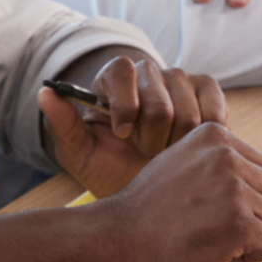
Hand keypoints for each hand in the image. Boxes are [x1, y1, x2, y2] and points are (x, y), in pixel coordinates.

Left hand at [42, 52, 229, 198]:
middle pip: (159, 101)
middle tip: (145, 155)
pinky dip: (205, 136)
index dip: (125, 106)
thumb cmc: (109, 168)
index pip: (122, 72)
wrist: (145, 189)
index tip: (122, 136)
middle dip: (152, 138)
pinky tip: (190, 149)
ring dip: (178, 143)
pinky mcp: (208, 92)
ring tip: (167, 155)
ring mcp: (181, 80)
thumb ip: (63, 125)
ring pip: (188, 111)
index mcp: (114, 78)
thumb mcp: (80, 155)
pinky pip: (215, 109)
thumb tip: (45, 93)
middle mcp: (148, 72)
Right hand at [83, 122, 261, 261]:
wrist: (118, 238)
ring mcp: (235, 189)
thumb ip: (219, 163)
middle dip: (252, 217)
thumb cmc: (146, 210)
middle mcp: (228, 156)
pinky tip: (219, 253)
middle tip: (211, 227)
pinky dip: (251, 257)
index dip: (245, 196)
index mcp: (215, 135)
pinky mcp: (240, 223)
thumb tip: (258, 178)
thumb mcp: (181, 162)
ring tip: (213, 239)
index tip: (213, 207)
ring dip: (251, 238)